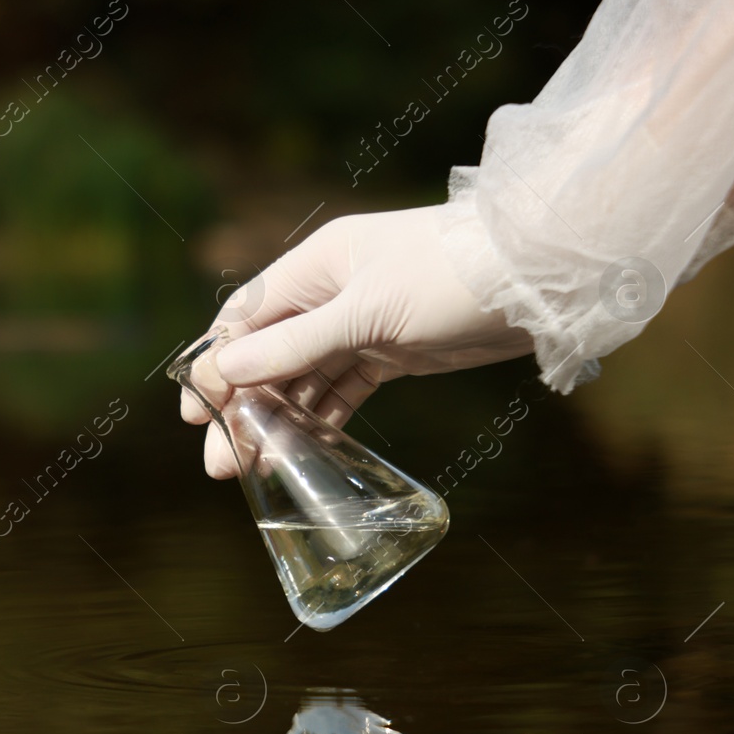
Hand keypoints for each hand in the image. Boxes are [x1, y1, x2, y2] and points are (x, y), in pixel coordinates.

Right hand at [180, 205, 534, 477]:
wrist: (539, 277)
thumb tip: (230, 368)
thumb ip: (297, 343)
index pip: (245, 317)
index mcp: (315, 265)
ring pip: (302, 379)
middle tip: (220, 463)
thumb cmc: (452, 275)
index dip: (215, 365)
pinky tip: (297, 452)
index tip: (194, 413)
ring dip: (276, 421)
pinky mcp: (390, 352)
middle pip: (268, 355)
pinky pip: (340, 390)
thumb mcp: (367, 311)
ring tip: (253, 469)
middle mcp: (330, 292)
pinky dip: (319, 420)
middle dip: (241, 408)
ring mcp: (360, 323)